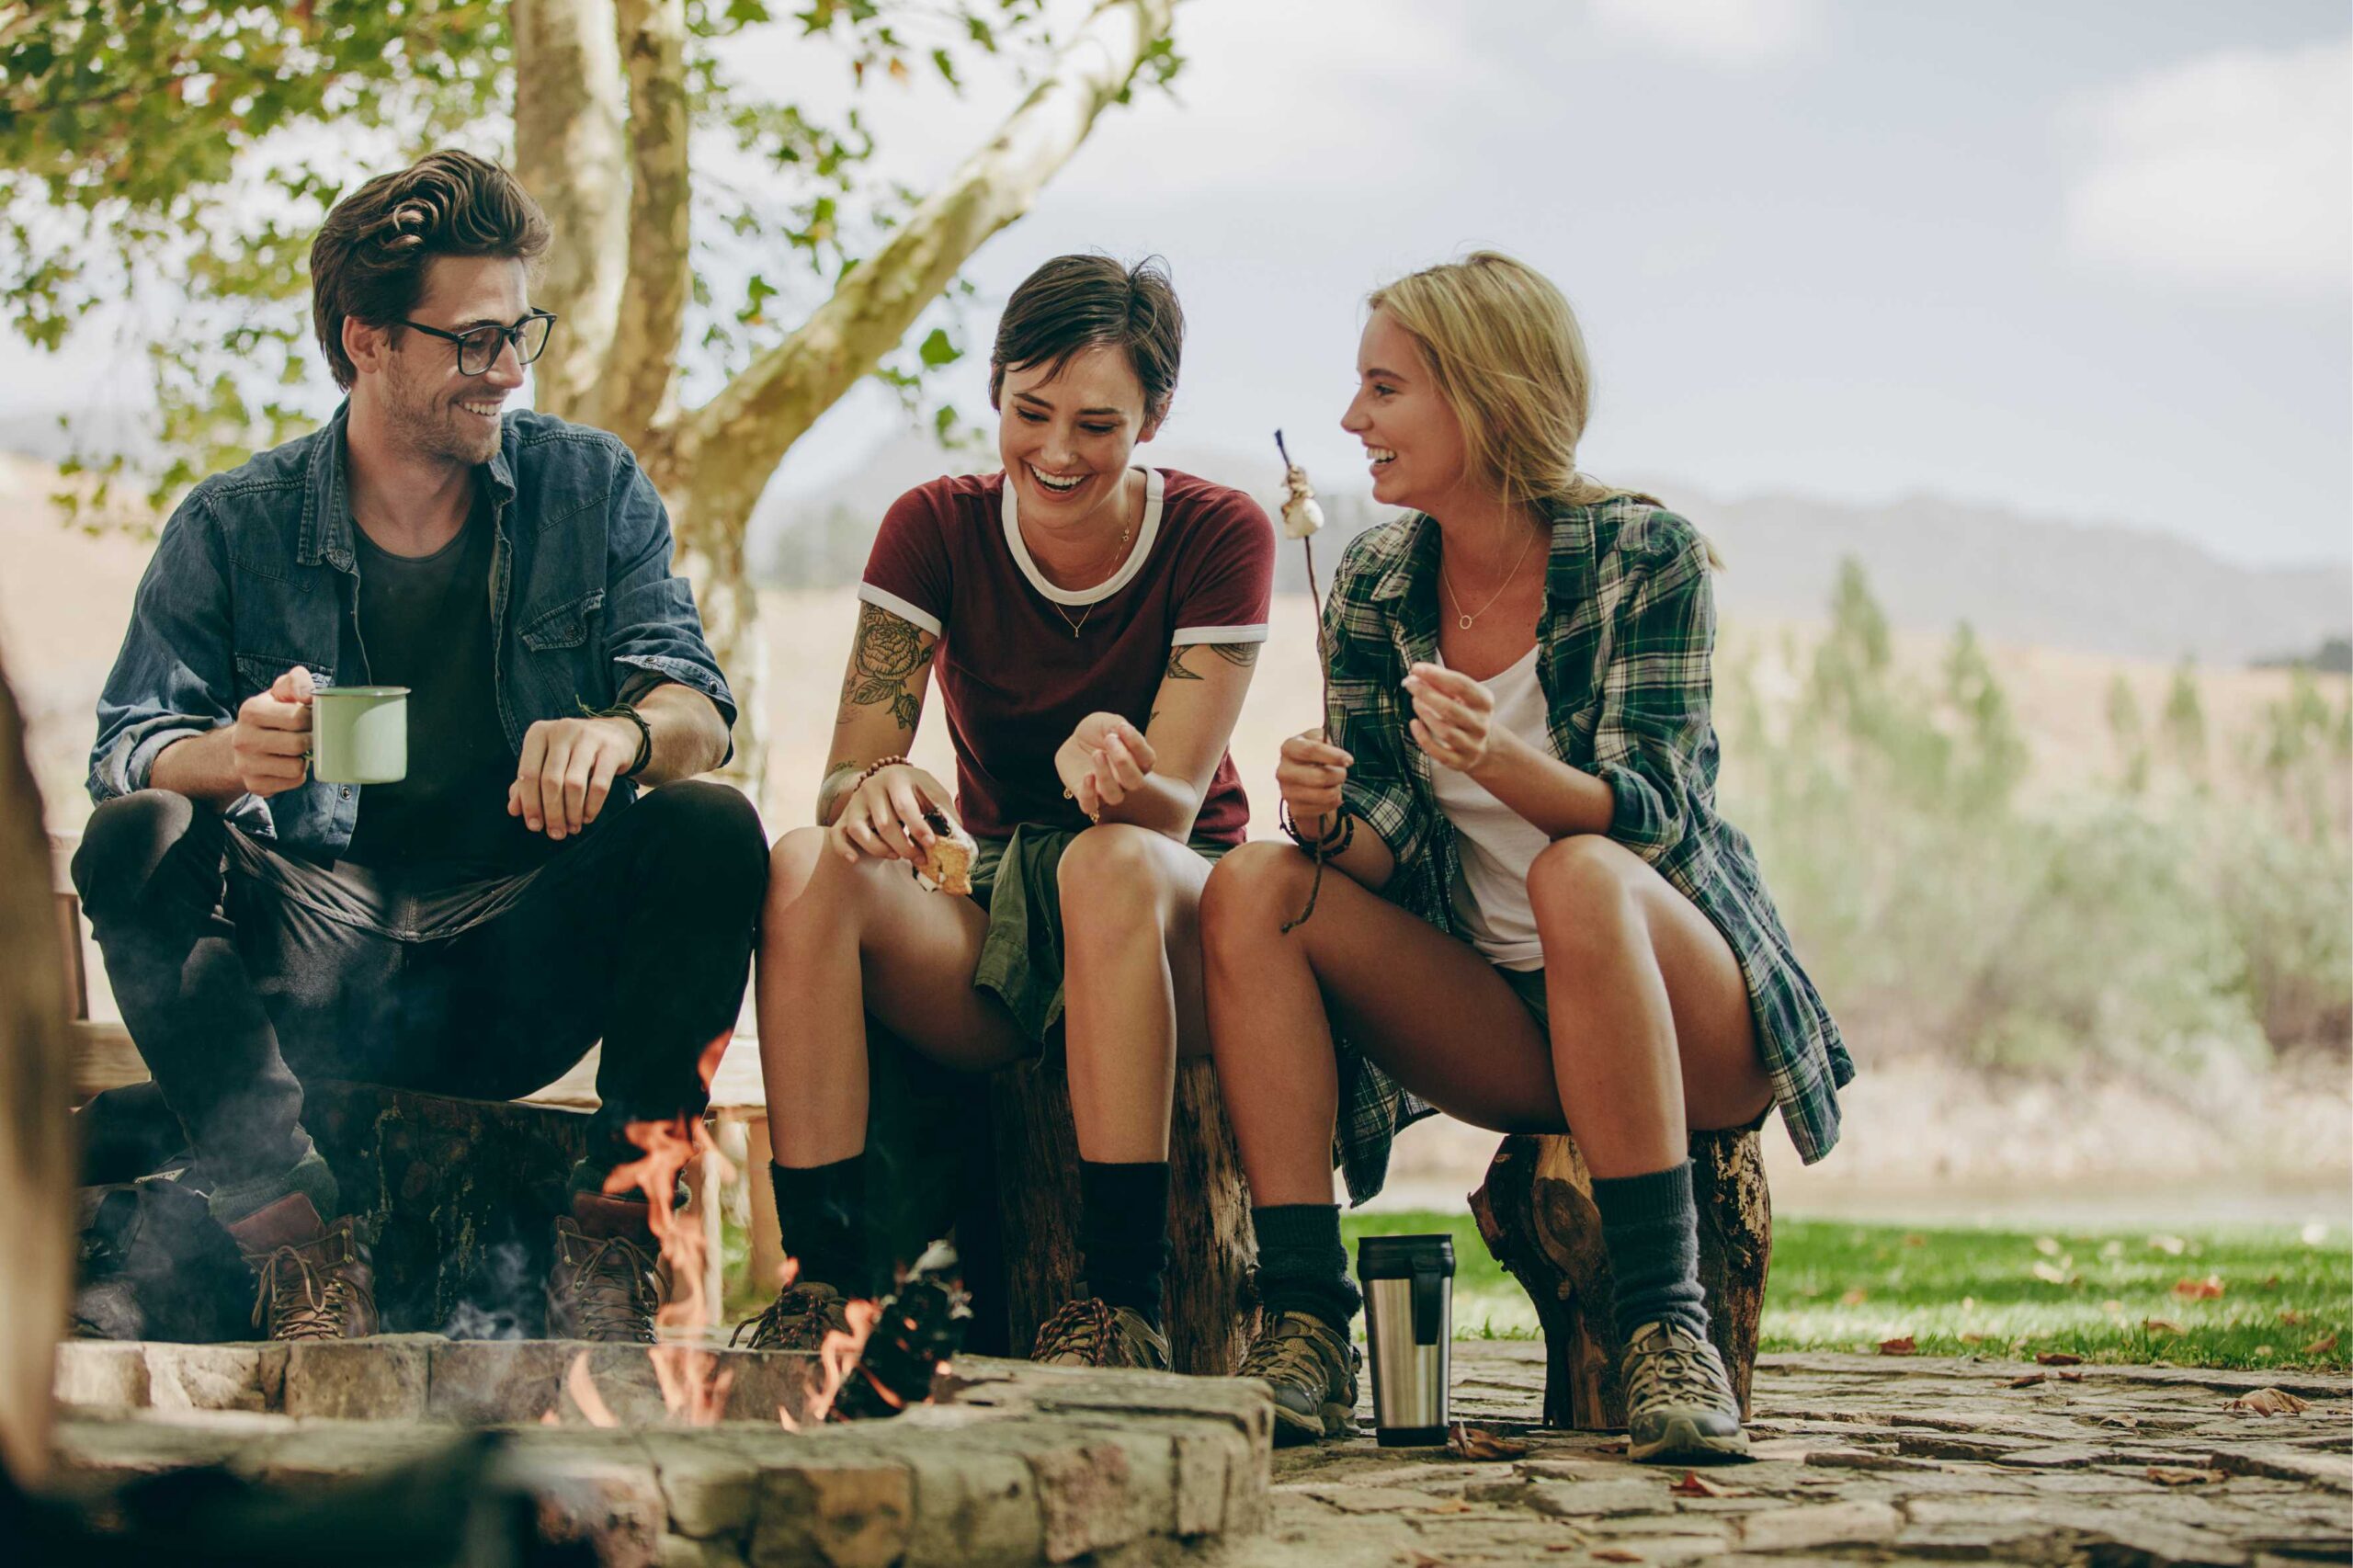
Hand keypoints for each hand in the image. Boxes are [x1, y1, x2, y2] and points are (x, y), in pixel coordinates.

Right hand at [232, 666, 315, 797]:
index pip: (298, 717)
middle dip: (310, 739)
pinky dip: (298, 774)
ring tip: (296, 750)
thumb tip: (307, 695)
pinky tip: (288, 763)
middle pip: (298, 744)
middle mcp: (243, 739)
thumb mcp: (280, 692)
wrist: (243, 745)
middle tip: (307, 735)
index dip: (312, 718)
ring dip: (304, 759)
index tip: (309, 718)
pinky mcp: (255, 785)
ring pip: (296, 767)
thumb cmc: (271, 715)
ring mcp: (246, 765)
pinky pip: (294, 782)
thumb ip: (296, 682)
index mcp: (251, 711)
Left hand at [509, 714, 640, 840]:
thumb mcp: (547, 762)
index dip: (529, 803)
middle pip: (551, 781)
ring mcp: (588, 737)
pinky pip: (599, 785)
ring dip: (572, 812)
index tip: (534, 826)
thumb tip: (513, 810)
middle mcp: (562, 730)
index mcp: (539, 733)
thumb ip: (526, 784)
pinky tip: (587, 817)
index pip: (528, 773)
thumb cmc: (572, 753)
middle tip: (556, 833)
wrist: (614, 735)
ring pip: (574, 784)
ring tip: (572, 827)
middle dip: (552, 813)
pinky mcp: (611, 749)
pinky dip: (592, 806)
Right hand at [828, 762, 957, 864]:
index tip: (931, 844)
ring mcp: (855, 804)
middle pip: (885, 824)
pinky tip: (855, 860)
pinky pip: (837, 836)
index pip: (905, 806)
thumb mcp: (932, 793)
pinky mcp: (843, 818)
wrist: (885, 779)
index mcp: (896, 779)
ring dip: (880, 850)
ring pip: (860, 831)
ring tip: (897, 856)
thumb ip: (945, 812)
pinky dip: (844, 849)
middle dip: (905, 846)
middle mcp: (871, 788)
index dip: (918, 827)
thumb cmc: (914, 791)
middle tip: (921, 860)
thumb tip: (962, 838)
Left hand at [1056, 712, 1154, 820]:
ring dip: (1106, 776)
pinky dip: (1089, 793)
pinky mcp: (1087, 797)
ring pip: (1115, 796)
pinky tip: (1087, 775)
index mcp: (1138, 761)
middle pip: (1136, 783)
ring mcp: (1107, 791)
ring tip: (1097, 754)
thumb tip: (1123, 730)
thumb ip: (1117, 726)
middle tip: (1109, 740)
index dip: (1137, 745)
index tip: (1122, 727)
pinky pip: (1090, 806)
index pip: (1148, 759)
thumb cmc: (1097, 731)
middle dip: (1124, 762)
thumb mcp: (1106, 722)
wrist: (1074, 740)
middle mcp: (1126, 780)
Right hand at [1275, 727, 1352, 826]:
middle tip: (1342, 773)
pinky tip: (1329, 796)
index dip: (1333, 755)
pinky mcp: (1295, 809)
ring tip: (1335, 784)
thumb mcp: (1317, 740)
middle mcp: (1283, 771)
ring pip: (1323, 795)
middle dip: (1338, 775)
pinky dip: (1332, 802)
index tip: (1349, 760)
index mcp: (1289, 748)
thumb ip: (1322, 737)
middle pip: (1318, 776)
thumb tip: (1325, 742)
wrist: (1305, 781)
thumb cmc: (1314, 757)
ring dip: (1336, 790)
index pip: (1310, 750)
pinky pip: (1322, 808)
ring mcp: (1287, 792)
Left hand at [1404, 661, 1497, 772]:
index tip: (1416, 668)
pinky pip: (1438, 752)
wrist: (1483, 746)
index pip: (1462, 686)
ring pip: (1445, 731)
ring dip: (1426, 714)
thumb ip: (1442, 684)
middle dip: (1426, 693)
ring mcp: (1472, 746)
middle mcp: (1481, 725)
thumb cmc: (1465, 712)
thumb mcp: (1461, 696)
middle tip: (1409, 683)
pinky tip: (1413, 723)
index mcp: (1485, 702)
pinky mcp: (1461, 762)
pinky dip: (1423, 737)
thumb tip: (1416, 673)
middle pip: (1451, 709)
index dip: (1437, 675)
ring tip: (1414, 701)